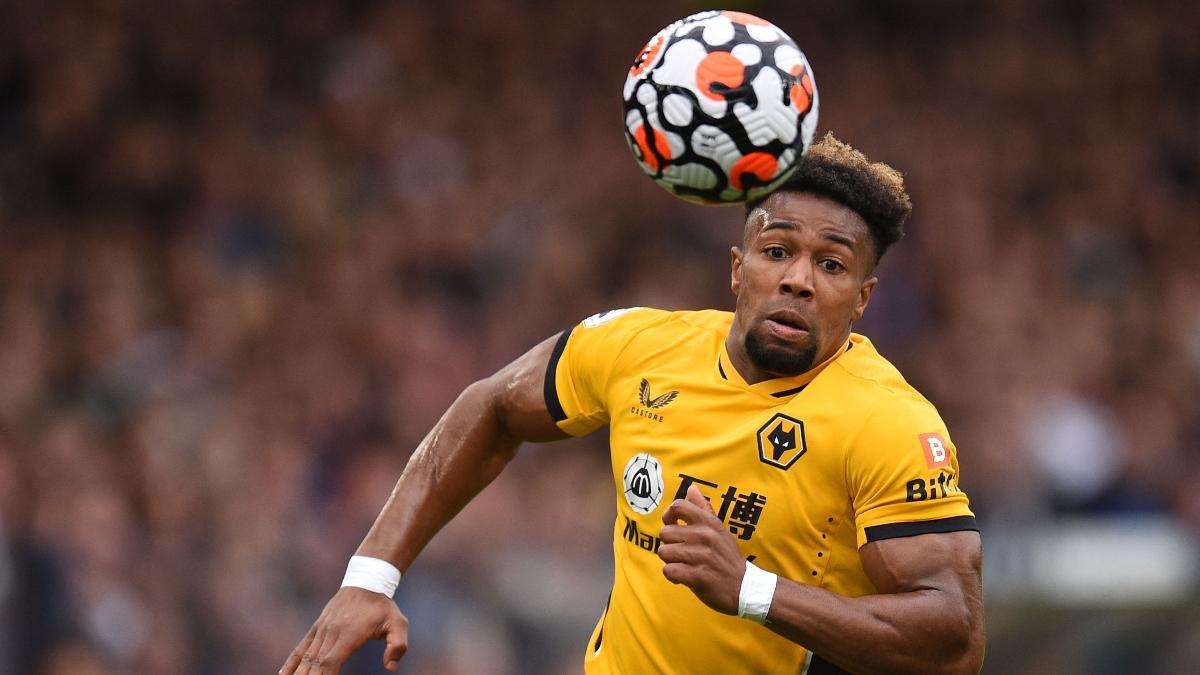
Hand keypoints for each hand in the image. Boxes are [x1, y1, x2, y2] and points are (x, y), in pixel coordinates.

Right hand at [281, 587, 408, 673]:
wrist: (366, 581)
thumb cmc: (383, 607)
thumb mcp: (399, 623)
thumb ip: (398, 645)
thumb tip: (390, 667)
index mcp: (350, 634)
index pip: (331, 661)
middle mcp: (331, 633)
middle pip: (314, 663)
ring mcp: (321, 630)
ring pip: (305, 658)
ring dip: (298, 674)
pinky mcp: (316, 628)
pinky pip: (300, 648)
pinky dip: (290, 662)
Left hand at [658, 484, 746, 614]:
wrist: (746, 588)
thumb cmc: (728, 558)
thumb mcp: (719, 530)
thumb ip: (703, 509)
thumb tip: (691, 488)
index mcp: (710, 523)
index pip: (678, 506)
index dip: (668, 516)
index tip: (672, 526)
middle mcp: (705, 536)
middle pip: (665, 532)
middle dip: (669, 544)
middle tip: (681, 553)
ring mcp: (702, 556)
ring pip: (664, 552)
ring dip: (671, 561)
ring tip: (684, 565)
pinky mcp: (698, 576)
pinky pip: (669, 571)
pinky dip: (673, 576)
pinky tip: (684, 577)